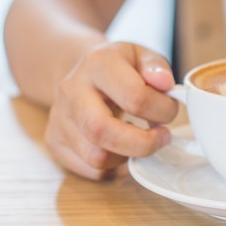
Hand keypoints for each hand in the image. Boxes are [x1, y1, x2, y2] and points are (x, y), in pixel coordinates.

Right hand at [45, 42, 178, 179]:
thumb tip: (165, 84)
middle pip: (102, 131)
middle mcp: (72, 90)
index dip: (163, 110)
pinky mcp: (56, 141)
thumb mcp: (141, 56)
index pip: (135, 96)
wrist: (82, 71)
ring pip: (95, 157)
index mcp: (98, 64)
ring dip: (128, 156)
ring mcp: (59, 118)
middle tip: (162, 138)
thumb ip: (157, 67)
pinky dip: (113, 166)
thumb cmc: (119, 66)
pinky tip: (122, 147)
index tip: (170, 112)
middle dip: (142, 144)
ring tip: (140, 139)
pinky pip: (89, 169)